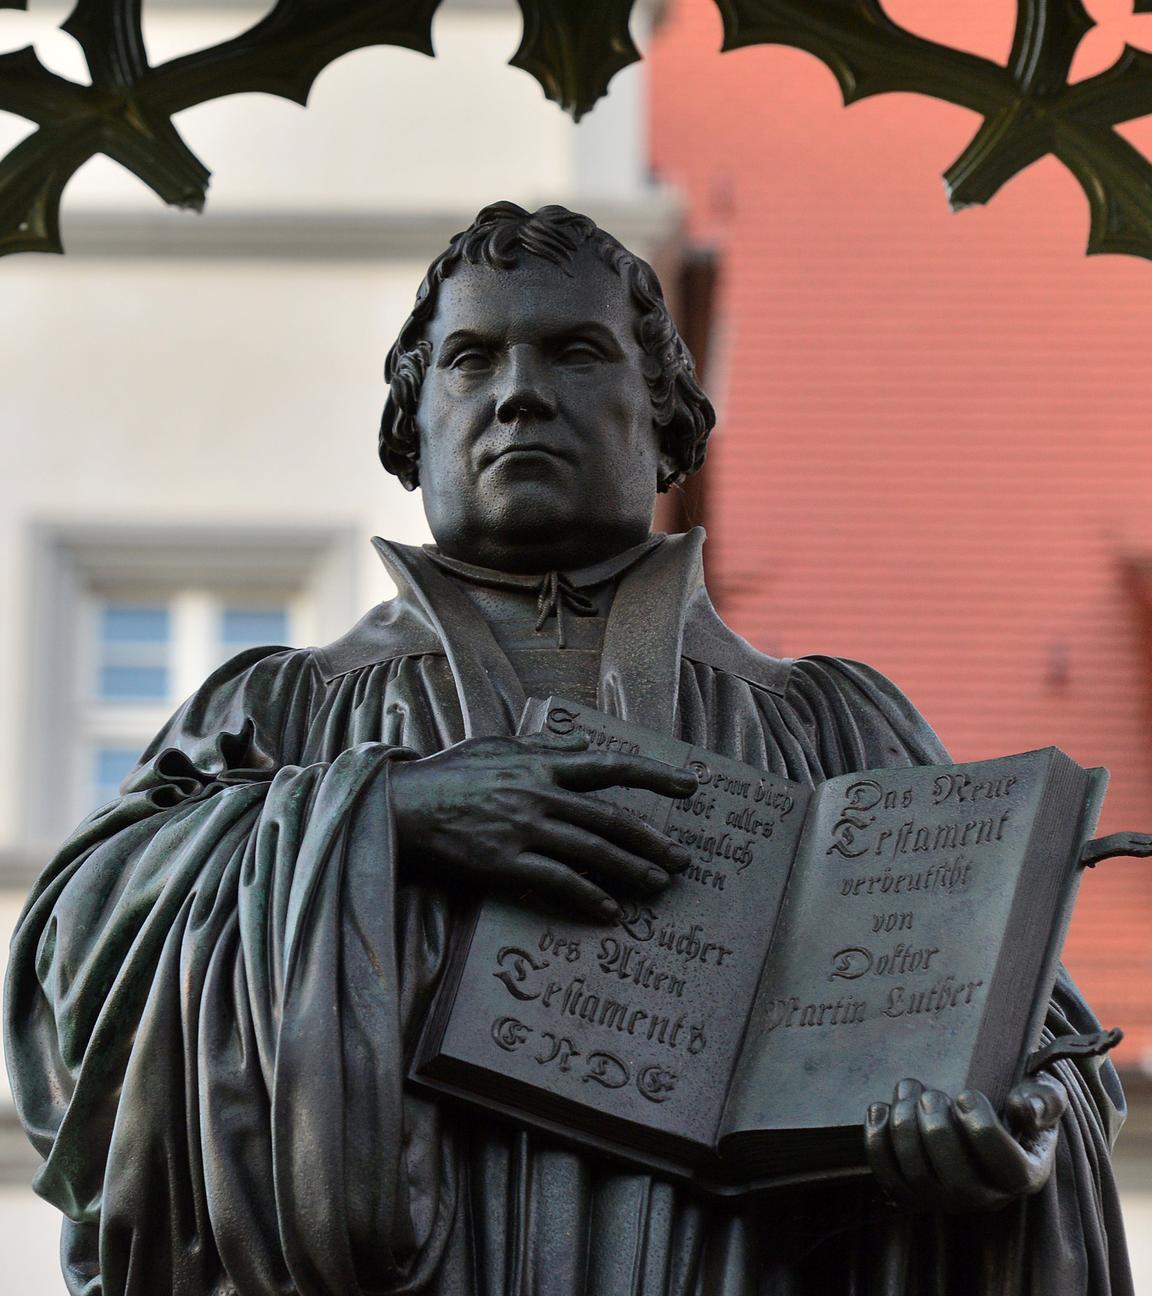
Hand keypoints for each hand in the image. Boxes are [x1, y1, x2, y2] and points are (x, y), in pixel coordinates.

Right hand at [389, 731, 696, 918]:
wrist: (400, 808)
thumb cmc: (447, 776)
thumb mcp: (496, 749)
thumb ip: (541, 752)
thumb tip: (581, 748)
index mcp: (539, 764)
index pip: (609, 766)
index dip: (654, 775)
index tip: (690, 785)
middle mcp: (538, 794)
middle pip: (610, 818)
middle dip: (652, 840)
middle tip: (681, 859)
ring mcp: (523, 829)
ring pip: (592, 852)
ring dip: (630, 871)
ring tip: (658, 885)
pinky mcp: (504, 863)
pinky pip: (557, 882)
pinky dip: (588, 896)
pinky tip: (609, 910)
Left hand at [864, 1075, 1066, 1212]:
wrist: (984, 1120)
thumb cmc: (1016, 1105)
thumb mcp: (1042, 1095)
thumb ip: (1044, 1098)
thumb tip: (1023, 1108)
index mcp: (1023, 1175)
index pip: (1005, 1164)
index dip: (982, 1128)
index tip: (967, 1095)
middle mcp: (985, 1197)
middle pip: (955, 1173)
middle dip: (935, 1125)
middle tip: (929, 1092)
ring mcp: (945, 1200)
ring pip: (917, 1173)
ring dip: (903, 1124)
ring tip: (907, 1089)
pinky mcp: (911, 1194)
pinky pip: (887, 1175)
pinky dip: (876, 1141)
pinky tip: (879, 1108)